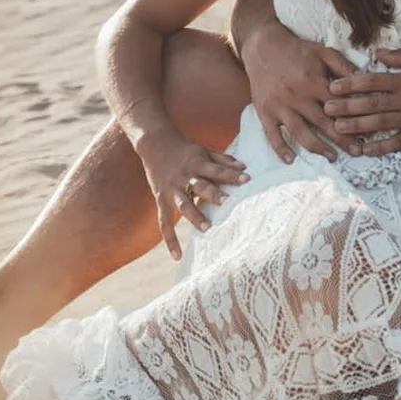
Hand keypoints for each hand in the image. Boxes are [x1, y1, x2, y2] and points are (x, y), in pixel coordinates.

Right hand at [137, 133, 248, 260]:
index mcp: (197, 163)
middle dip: (213, 195)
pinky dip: (170, 239)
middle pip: (199, 186)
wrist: (154, 143)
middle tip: (226, 203)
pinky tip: (177, 256)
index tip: (247, 178)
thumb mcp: (204, 150)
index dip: (231, 174)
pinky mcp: (161, 199)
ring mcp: (171, 189)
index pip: (217, 170)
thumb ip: (223, 159)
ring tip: (207, 228)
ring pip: (183, 205)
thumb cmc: (185, 149)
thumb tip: (244, 167)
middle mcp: (184, 177)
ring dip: (194, 216)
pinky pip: (164, 222)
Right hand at [241, 19, 357, 162]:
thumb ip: (343, 66)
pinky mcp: (264, 111)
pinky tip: (291, 160)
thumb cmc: (297, 50)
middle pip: (323, 122)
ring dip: (317, 147)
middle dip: (342, 139)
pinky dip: (280, 148)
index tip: (367, 131)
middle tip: (356, 152)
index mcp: (313, 81)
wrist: (262, 46)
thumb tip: (363, 80)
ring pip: (300, 132)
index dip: (354, 118)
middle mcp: (297, 96)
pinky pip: (272, 134)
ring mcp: (280, 105)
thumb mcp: (323, 51)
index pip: (338, 105)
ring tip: (332, 157)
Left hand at [324, 49, 400, 154]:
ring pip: (380, 124)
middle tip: (326, 109)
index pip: (373, 81)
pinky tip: (365, 150)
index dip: (351, 85)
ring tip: (337, 128)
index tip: (333, 87)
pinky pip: (398, 143)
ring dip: (357, 127)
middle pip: (371, 104)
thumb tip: (377, 53)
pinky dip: (381, 147)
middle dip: (346, 107)